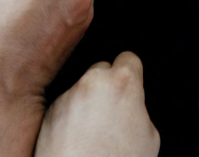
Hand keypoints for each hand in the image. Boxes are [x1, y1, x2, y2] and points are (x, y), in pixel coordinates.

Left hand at [35, 52, 158, 156]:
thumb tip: (132, 104)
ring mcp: (67, 95)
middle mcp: (92, 81)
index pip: (129, 59)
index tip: (130, 83)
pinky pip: (64, 105)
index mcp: (122, 82)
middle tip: (112, 112)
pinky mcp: (49, 112)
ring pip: (81, 89)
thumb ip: (138, 108)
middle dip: (107, 85)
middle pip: (102, 69)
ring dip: (87, 102)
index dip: (131, 73)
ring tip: (93, 134)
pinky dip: (70, 117)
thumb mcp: (149, 135)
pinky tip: (77, 139)